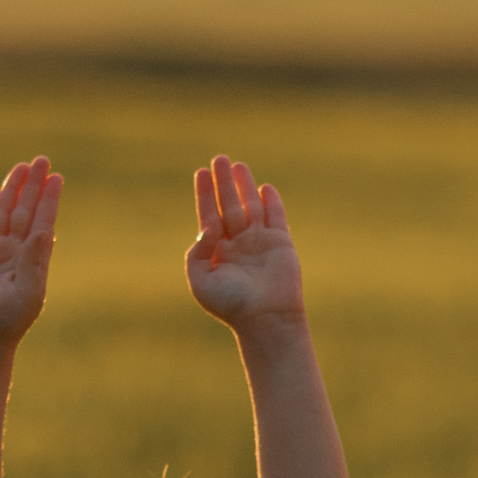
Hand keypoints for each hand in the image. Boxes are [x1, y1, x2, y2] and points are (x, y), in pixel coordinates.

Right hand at [0, 155, 59, 348]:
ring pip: (3, 212)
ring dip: (11, 190)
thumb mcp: (28, 291)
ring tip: (21, 167)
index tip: (57, 178)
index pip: (43, 221)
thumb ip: (35, 260)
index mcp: (32, 259)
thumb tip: (45, 230)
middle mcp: (14, 251)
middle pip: (25, 210)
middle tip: (41, 160)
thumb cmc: (8, 319)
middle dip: (32, 186)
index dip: (49, 199)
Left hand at [185, 151, 307, 333]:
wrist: (266, 319)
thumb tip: (206, 227)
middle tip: (218, 159)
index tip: (200, 173)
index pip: (209, 216)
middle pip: (229, 205)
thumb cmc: (231, 305)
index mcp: (218, 253)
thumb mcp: (201, 280)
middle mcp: (238, 244)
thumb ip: (197, 253)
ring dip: (244, 186)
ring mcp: (259, 243)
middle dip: (223, 183)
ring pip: (251, 207)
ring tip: (237, 165)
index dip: (204, 194)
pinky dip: (271, 202)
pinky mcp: (280, 243)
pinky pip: (275, 217)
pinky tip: (264, 188)